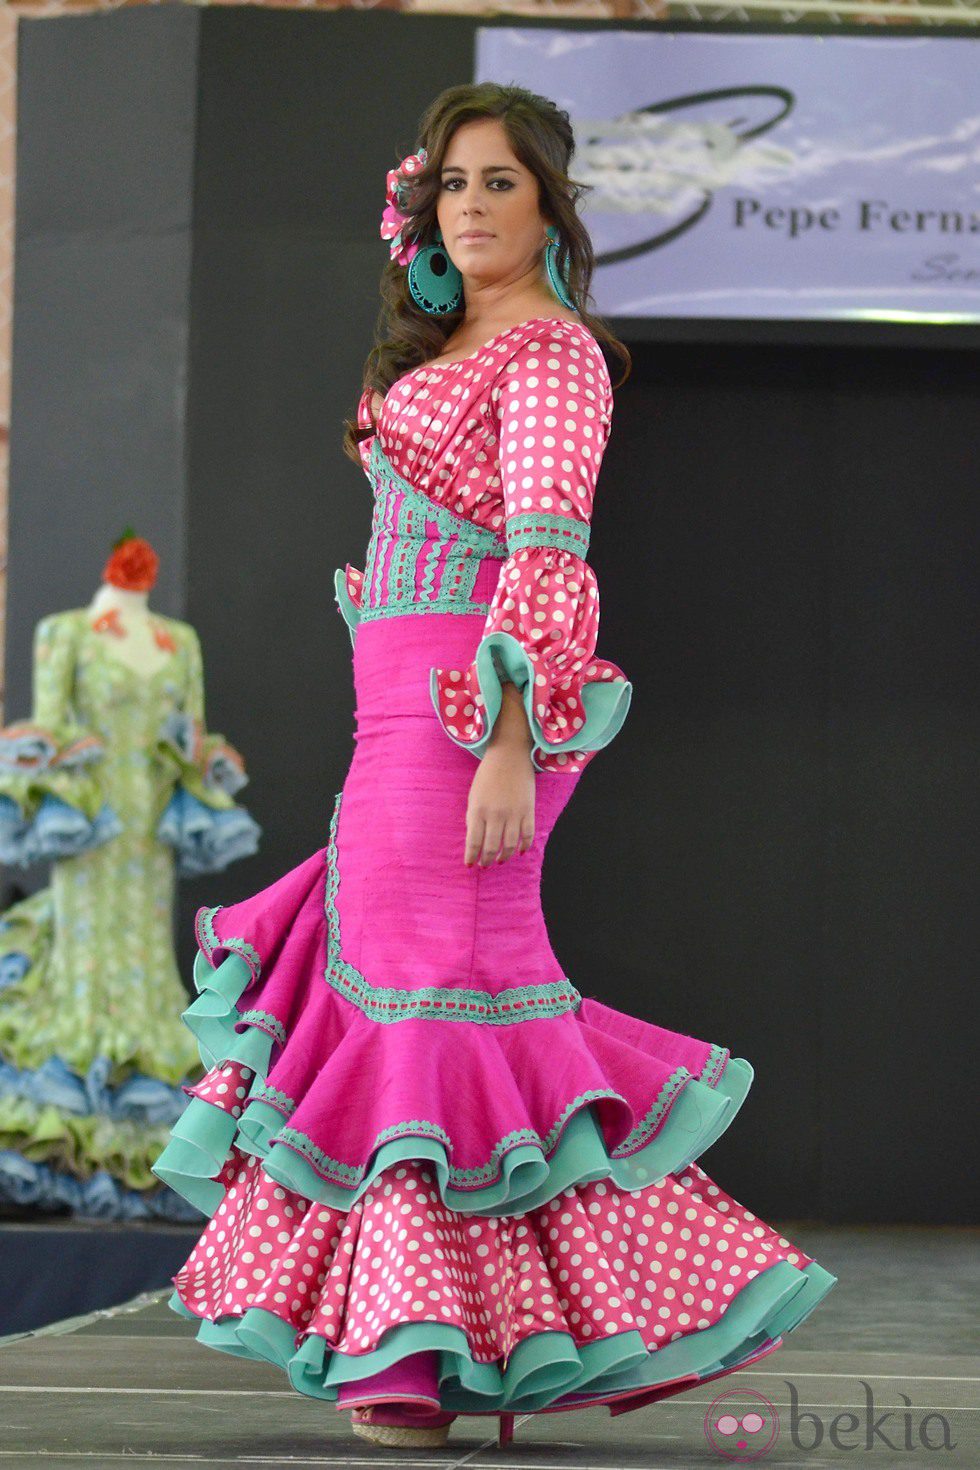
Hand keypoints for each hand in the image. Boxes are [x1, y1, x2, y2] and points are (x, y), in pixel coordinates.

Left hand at [465, 744, 535, 866]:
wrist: (509, 755)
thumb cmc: (487, 775)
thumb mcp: (474, 796)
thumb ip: (474, 818)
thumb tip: (476, 840)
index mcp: (478, 810)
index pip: (474, 842)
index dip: (472, 856)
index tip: (470, 865)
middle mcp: (495, 815)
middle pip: (492, 847)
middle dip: (487, 860)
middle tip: (485, 865)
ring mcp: (513, 813)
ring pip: (510, 845)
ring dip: (504, 856)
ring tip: (500, 861)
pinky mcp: (528, 810)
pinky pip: (527, 835)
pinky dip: (524, 846)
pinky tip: (520, 852)